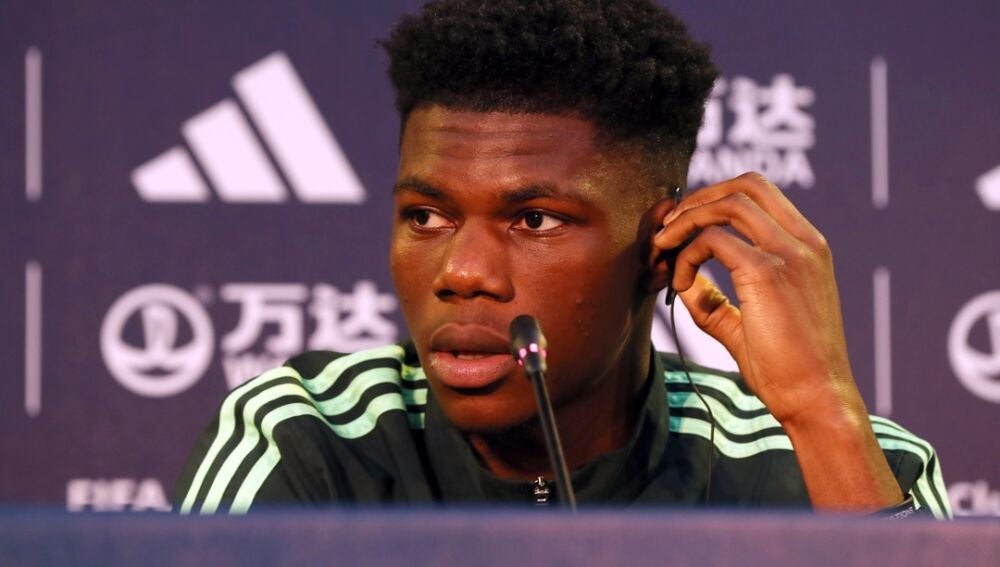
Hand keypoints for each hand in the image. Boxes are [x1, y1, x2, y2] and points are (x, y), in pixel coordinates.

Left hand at [651, 172, 901, 509]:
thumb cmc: (788, 370)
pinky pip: (714, 240)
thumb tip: (683, 281)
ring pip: (729, 203)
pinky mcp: (768, 272)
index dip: (713, 200)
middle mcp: (804, 242)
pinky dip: (687, 255)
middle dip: (697, 199)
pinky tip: (679, 284)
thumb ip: (715, 299)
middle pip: (746, 184)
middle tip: (667, 231)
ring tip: (663, 249)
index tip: (682, 229)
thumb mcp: (746, 325)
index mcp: (807, 248)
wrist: (817, 400)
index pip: (759, 194)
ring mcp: (791, 253)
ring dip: (686, 220)